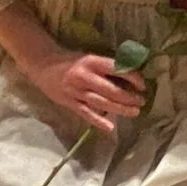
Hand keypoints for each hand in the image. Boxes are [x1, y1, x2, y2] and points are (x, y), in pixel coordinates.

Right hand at [18, 45, 144, 136]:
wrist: (43, 65)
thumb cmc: (71, 60)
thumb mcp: (90, 58)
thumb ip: (107, 67)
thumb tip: (131, 75)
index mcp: (92, 62)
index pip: (117, 69)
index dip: (132, 77)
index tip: (143, 85)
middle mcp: (85, 77)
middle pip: (111, 90)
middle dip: (129, 97)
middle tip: (142, 101)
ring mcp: (76, 91)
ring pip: (101, 103)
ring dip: (120, 109)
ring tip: (134, 112)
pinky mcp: (70, 103)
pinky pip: (86, 113)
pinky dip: (98, 121)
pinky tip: (110, 127)